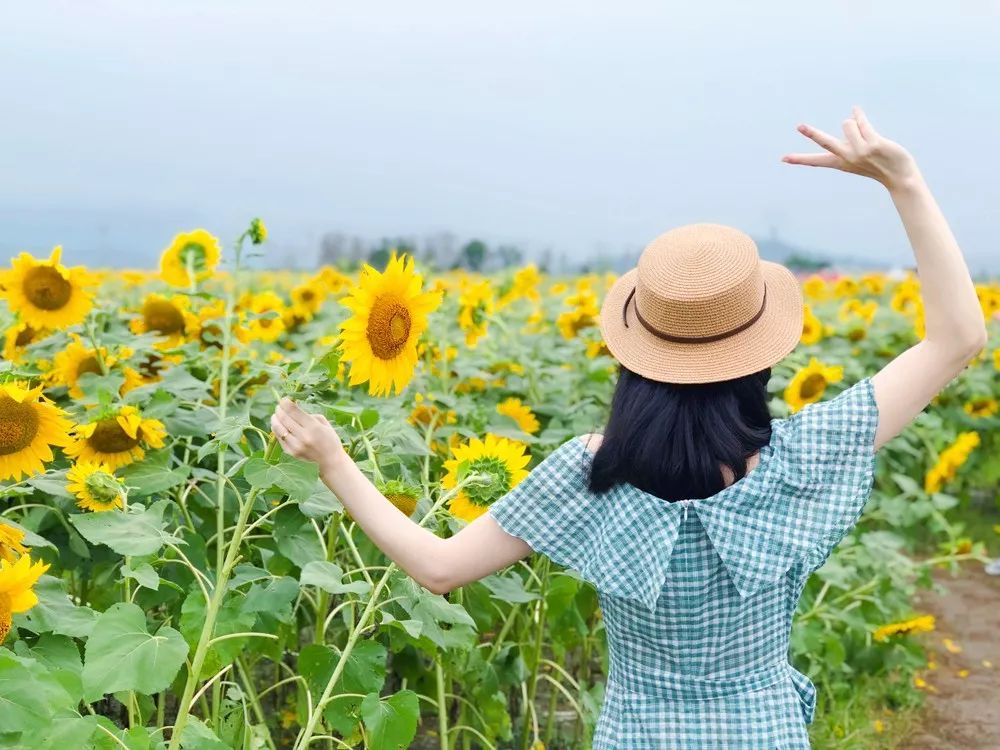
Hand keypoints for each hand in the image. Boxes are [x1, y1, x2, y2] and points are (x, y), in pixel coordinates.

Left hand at [270, 398, 347, 471]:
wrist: (330, 462)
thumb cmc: (330, 440)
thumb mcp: (324, 424)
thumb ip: (309, 414)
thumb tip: (294, 407)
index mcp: (313, 427)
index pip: (293, 411)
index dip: (286, 403)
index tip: (284, 399)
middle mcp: (303, 436)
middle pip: (284, 418)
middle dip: (279, 410)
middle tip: (279, 406)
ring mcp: (295, 446)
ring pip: (278, 428)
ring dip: (275, 419)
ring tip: (276, 415)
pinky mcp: (291, 453)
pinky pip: (279, 438)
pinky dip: (277, 430)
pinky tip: (278, 426)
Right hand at [783, 106, 918, 190]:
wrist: (899, 175)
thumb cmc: (878, 163)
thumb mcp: (859, 153)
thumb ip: (852, 136)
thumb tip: (850, 116)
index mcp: (840, 162)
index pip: (816, 160)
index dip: (799, 159)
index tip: (783, 159)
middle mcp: (847, 157)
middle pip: (825, 142)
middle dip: (812, 134)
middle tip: (799, 126)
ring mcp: (860, 152)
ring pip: (847, 124)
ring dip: (855, 122)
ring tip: (866, 134)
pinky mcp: (874, 145)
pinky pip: (861, 123)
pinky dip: (859, 115)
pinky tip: (857, 111)